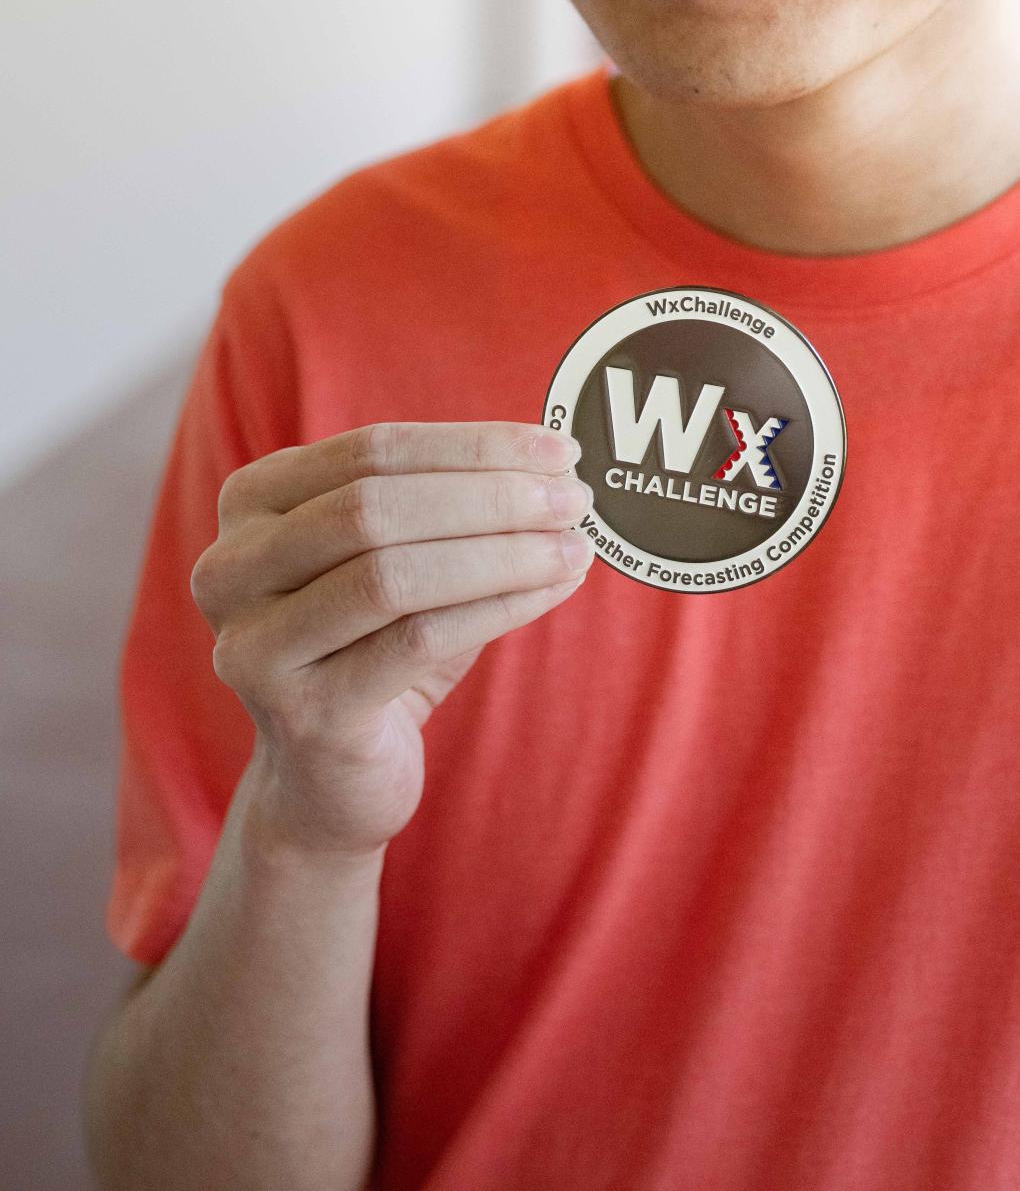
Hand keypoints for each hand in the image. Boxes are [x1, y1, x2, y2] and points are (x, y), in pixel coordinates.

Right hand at [189, 422, 593, 858]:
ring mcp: (257, 645)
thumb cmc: (373, 648)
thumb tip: (553, 466)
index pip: (373, 449)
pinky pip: (416, 641)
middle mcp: (233, 568)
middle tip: (574, 499)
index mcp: (252, 503)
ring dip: (501, 552)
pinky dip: (497, 608)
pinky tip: (552, 591)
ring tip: (575, 547)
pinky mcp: (302, 714)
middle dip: (490, 496)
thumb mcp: (399, 559)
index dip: (473, 445)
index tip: (560, 450)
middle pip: (376, 506)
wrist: (325, 784)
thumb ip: (448, 506)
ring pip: (393, 575)